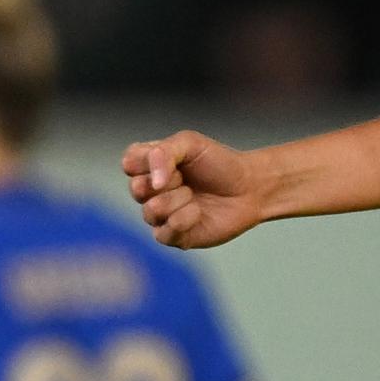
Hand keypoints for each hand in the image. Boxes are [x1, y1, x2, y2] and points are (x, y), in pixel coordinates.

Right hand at [122, 131, 269, 248]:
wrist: (250, 188)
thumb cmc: (220, 164)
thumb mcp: (190, 143)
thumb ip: (163, 152)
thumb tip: (153, 183)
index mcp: (150, 165)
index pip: (129, 163)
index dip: (150, 162)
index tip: (174, 160)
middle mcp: (151, 191)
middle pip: (137, 189)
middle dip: (167, 182)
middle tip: (187, 178)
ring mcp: (160, 215)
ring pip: (150, 211)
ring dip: (178, 200)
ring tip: (195, 196)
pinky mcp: (172, 236)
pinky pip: (163, 233)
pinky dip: (184, 220)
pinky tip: (198, 214)